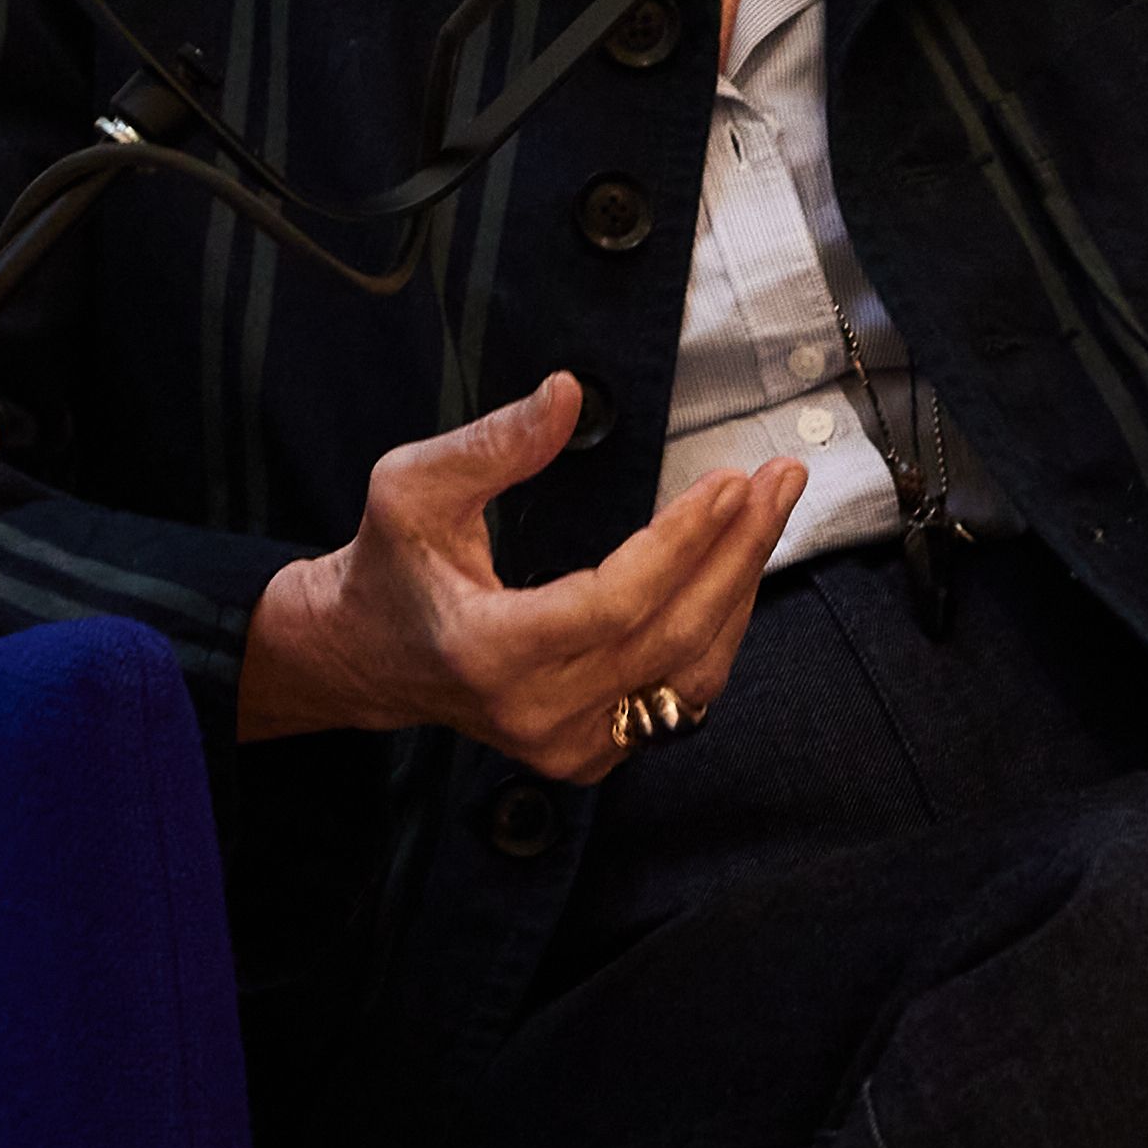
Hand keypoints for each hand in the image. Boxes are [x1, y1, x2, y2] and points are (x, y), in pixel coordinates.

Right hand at [236, 372, 801, 777]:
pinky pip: (680, 697)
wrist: (369, 654)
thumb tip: (569, 393)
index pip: (612, 605)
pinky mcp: (590, 754)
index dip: (680, 544)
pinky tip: (735, 569)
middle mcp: (534, 713)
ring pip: (690, 673)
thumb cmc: (392, 563)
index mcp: (488, 651)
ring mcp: (567, 746)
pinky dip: (717, 630)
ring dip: (740, 588)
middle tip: (778, 480)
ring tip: (770, 512)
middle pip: (668, 636)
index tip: (728, 482)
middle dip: (736, 552)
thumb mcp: (413, 487)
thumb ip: (493, 443)